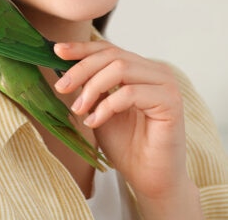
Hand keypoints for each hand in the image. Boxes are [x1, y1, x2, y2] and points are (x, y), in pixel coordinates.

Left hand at [54, 40, 200, 215]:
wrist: (149, 178)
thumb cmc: (127, 146)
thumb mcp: (100, 108)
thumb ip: (91, 87)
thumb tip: (64, 66)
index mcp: (141, 69)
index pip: (109, 49)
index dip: (82, 48)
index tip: (57, 51)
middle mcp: (156, 71)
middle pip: (112, 55)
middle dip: (82, 69)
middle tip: (61, 87)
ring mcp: (166, 84)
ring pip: (120, 69)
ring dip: (92, 88)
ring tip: (79, 110)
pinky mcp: (170, 101)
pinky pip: (130, 93)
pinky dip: (107, 105)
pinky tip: (95, 121)